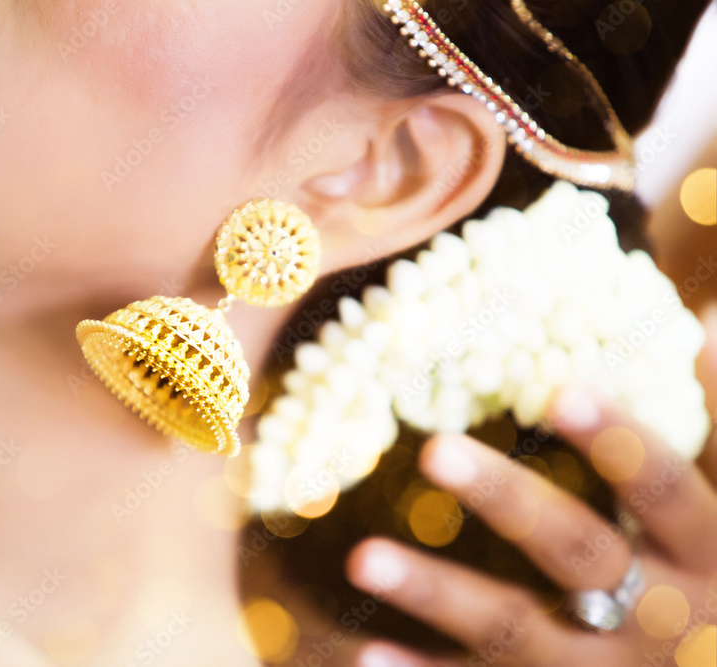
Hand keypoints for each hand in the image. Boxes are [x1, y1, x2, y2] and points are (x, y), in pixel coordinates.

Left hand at [345, 336, 716, 665]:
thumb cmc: (716, 585)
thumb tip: (707, 328)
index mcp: (706, 555)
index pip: (665, 493)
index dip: (619, 443)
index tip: (562, 388)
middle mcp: (659, 617)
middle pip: (579, 555)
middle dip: (508, 502)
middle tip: (435, 450)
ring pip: (517, 630)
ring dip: (437, 594)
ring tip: (363, 559)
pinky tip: (364, 652)